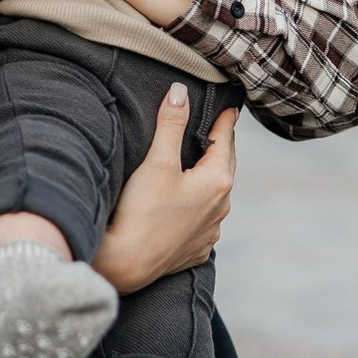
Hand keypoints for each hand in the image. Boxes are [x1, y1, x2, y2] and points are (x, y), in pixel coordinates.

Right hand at [92, 85, 238, 294]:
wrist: (126, 265)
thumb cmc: (142, 211)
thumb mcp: (157, 161)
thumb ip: (171, 125)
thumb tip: (181, 92)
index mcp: (217, 181)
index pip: (225, 139)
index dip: (225, 120)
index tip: (231, 106)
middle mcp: (221, 207)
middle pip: (224, 167)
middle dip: (221, 147)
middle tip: (219, 130)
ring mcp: (210, 232)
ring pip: (215, 196)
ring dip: (209, 180)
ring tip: (201, 166)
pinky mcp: (196, 250)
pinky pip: (204, 222)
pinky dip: (199, 208)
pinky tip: (187, 206)